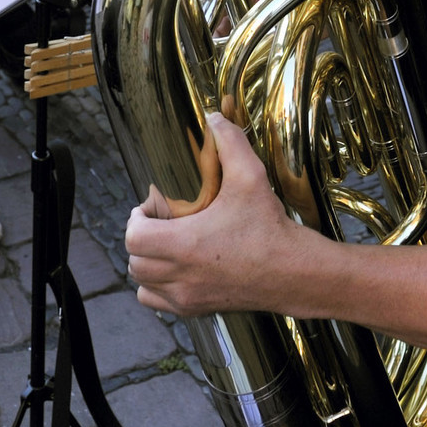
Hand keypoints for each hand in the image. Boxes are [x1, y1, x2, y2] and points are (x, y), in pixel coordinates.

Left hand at [125, 114, 297, 317]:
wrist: (293, 273)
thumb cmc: (269, 227)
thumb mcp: (251, 177)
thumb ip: (230, 142)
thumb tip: (214, 117)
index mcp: (185, 244)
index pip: (133, 237)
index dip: (136, 218)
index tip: (154, 207)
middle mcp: (180, 276)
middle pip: (134, 260)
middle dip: (142, 238)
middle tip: (163, 223)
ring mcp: (187, 297)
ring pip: (142, 284)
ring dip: (148, 263)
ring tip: (168, 245)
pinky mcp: (197, 309)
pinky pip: (157, 302)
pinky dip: (159, 287)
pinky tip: (180, 268)